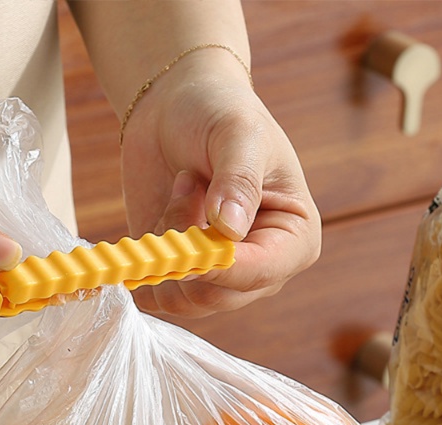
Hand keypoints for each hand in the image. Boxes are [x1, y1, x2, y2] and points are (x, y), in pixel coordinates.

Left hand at [121, 55, 320, 318]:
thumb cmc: (219, 113)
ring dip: (169, 243)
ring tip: (182, 191)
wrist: (175, 109)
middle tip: (188, 184)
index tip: (192, 237)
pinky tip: (163, 214)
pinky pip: (153, 294)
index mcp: (294, 239)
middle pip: (217, 297)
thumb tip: (230, 231)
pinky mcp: (176, 276)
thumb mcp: (237, 134)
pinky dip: (147, 258)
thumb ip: (238, 181)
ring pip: (180, 298)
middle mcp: (258, 269)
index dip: (222, 265)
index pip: (262, 273)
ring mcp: (216, 278)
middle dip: (189, 245)